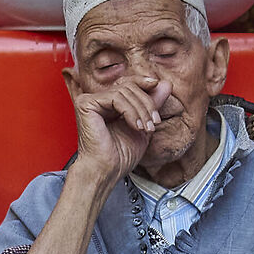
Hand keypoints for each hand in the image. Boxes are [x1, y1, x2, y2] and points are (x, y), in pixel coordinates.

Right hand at [70, 74, 174, 192]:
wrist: (106, 171)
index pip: (127, 84)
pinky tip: (136, 127)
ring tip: (146, 128)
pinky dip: (131, 112)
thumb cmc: (120, 156)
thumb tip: (166, 83)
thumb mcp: (143, 125)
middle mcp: (96, 100)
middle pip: (128, 86)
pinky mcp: (86, 104)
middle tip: (154, 123)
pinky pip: (116, 97)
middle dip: (147, 103)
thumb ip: (153, 104)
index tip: (157, 85)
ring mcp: (89, 101)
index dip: (143, 82)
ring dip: (141, 110)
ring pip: (124, 91)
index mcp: (107, 104)